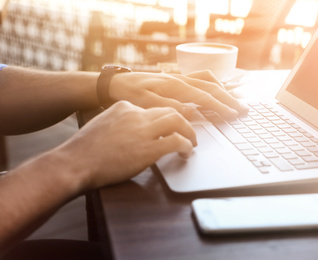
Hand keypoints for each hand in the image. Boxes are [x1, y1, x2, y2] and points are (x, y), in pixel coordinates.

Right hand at [56, 101, 195, 189]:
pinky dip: (186, 145)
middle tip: (188, 132)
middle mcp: (136, 114)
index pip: (152, 108)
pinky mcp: (149, 149)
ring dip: (189, 131)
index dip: (164, 119)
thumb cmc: (84, 151)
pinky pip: (176, 141)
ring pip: (177, 121)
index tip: (169, 127)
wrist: (74, 163)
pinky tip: (186, 152)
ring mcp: (143, 130)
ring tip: (191, 142)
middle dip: (182, 121)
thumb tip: (133, 135)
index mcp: (124, 107)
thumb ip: (120, 125)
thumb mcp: (103, 126)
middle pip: (169, 110)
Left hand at [109, 70, 246, 120]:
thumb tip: (192, 112)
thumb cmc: (127, 95)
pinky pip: (199, 79)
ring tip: (234, 99)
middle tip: (243, 109)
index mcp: (175, 86)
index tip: (233, 115)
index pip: (204, 96)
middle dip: (228, 98)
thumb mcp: (145, 104)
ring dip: (222, 89)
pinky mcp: (174, 80)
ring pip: (207, 80)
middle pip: (211, 86)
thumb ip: (170, 107)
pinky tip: (214, 91)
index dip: (220, 106)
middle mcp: (179, 80)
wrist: (113, 84)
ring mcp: (178, 78)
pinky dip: (212, 84)